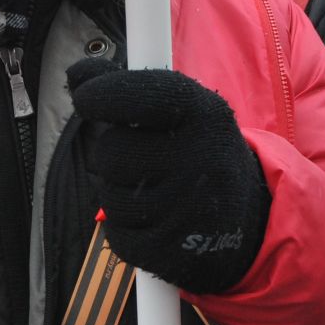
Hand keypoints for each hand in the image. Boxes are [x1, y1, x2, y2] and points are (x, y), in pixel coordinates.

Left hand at [67, 58, 269, 294]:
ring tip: (153, 189)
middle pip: (111, 151)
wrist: (247, 218)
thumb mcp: (180, 108)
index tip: (85, 96)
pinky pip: (116, 234)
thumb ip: (125, 86)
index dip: (103, 93)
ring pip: (109, 196)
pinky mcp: (176, 252)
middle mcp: (203, 160)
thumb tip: (77, 73)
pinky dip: (124, 229)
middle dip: (113, 154)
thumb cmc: (197, 151)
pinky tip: (154, 220)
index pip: (139, 94)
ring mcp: (190, 210)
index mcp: (206, 116)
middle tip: (142, 157)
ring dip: (117, 193)